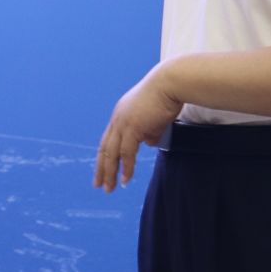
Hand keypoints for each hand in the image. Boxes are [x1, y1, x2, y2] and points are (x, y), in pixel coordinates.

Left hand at [95, 64, 182, 192]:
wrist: (171, 83)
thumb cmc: (168, 96)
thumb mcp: (155, 118)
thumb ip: (149, 131)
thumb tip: (147, 143)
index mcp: (120, 115)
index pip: (108, 139)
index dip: (105, 155)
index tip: (103, 169)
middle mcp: (118, 119)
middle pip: (105, 148)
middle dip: (101, 168)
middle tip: (99, 184)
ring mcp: (123, 123)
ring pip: (112, 153)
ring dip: (110, 172)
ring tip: (109, 188)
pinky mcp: (132, 127)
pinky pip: (126, 153)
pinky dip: (126, 167)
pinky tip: (125, 179)